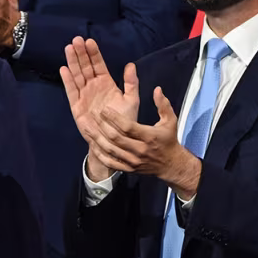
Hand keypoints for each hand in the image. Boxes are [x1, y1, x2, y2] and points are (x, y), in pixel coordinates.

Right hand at [59, 37, 135, 179]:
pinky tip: (64, 69)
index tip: (89, 41)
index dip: (94, 54)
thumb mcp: (132, 100)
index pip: (99, 65)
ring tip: (69, 48)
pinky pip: (71, 91)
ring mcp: (84, 95)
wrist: (114, 140)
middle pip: (85, 67)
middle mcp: (93, 87)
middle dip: (81, 53)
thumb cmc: (124, 121)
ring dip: (73, 62)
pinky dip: (67, 80)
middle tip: (76, 40)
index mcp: (106, 83)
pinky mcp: (76, 105)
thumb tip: (131, 65)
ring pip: (77, 75)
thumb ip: (131, 83)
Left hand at [94, 84, 201, 198]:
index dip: (114, 118)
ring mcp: (133, 161)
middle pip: (116, 138)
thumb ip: (163, 105)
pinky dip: (100, 153)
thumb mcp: (170, 120)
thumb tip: (157, 89)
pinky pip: (111, 162)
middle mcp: (140, 150)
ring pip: (111, 150)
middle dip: (102, 125)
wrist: (170, 164)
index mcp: (149, 137)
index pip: (128, 127)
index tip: (104, 109)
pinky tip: (92, 144)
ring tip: (86, 127)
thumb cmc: (169, 139)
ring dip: (97, 138)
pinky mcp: (129, 169)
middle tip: (93, 114)